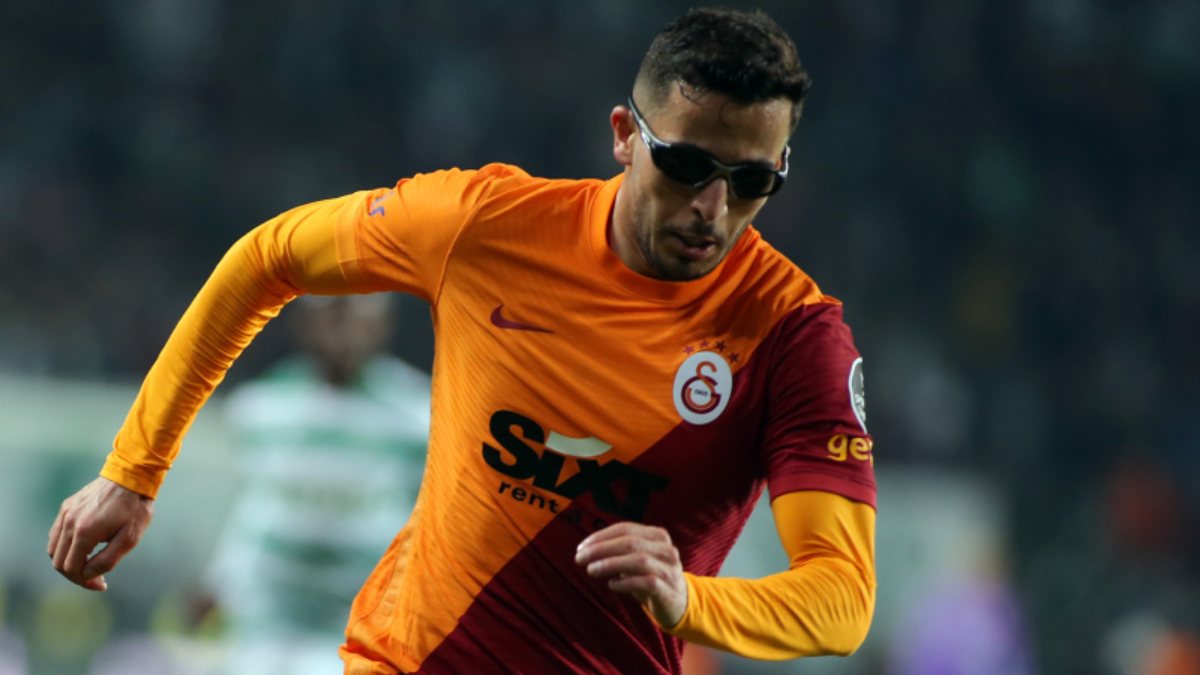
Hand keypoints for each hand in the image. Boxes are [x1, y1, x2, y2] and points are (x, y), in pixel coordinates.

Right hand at [48, 476, 154, 590]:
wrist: (132, 476)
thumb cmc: (135, 508)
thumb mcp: (130, 539)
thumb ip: (107, 561)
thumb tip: (88, 575)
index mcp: (84, 532)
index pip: (72, 569)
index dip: (84, 582)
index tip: (101, 585)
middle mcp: (69, 523)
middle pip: (59, 562)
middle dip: (76, 575)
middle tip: (96, 578)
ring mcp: (65, 513)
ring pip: (53, 549)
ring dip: (68, 562)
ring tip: (89, 564)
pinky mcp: (66, 507)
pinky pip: (56, 534)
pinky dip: (64, 547)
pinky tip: (83, 549)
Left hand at [575, 522, 687, 627]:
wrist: (678, 604)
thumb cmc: (650, 578)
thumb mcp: (636, 560)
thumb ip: (618, 551)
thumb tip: (587, 550)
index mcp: (658, 536)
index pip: (626, 529)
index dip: (601, 536)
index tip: (581, 547)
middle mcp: (666, 549)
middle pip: (630, 542)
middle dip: (601, 549)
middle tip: (579, 558)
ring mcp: (670, 569)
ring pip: (638, 560)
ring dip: (610, 564)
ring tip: (591, 570)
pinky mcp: (668, 590)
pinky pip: (646, 582)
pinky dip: (626, 582)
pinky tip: (612, 585)